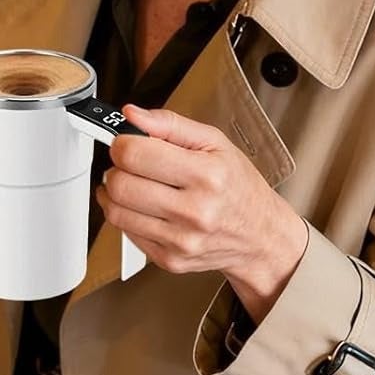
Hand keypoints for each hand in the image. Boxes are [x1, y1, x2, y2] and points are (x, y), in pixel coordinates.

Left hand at [95, 105, 307, 319]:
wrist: (260, 236)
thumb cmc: (238, 187)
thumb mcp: (215, 143)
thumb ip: (170, 124)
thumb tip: (131, 115)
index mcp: (207, 175)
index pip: (135, 154)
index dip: (122, 143)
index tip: (126, 142)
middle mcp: (194, 211)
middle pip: (120, 185)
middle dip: (116, 169)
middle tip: (129, 164)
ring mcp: (181, 240)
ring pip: (116, 212)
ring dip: (114, 193)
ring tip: (133, 184)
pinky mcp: (170, 259)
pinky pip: (126, 233)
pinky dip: (127, 215)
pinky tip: (144, 207)